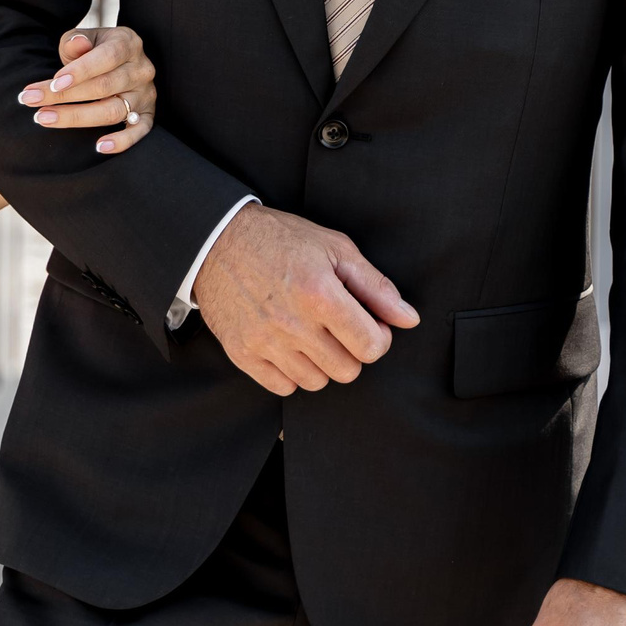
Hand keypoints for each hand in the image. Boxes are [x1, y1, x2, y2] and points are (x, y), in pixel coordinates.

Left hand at [15, 25, 156, 154]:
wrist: (118, 61)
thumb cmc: (95, 49)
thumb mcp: (85, 38)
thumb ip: (76, 41)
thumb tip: (77, 43)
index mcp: (128, 43)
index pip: (106, 57)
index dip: (79, 71)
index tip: (52, 84)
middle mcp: (141, 69)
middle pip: (103, 87)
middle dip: (64, 96)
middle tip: (31, 101)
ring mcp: (146, 95)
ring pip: (113, 110)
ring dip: (76, 117)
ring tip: (45, 118)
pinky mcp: (147, 115)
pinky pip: (139, 132)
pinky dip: (122, 142)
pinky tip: (99, 147)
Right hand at [189, 204, 416, 391]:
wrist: (216, 240)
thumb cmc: (280, 239)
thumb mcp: (334, 248)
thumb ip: (375, 286)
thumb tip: (408, 319)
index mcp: (320, 294)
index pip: (372, 347)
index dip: (377, 336)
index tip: (366, 322)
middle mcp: (292, 324)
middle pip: (347, 371)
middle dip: (351, 351)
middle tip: (337, 326)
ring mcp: (264, 342)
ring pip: (316, 382)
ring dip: (321, 363)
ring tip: (310, 334)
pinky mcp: (241, 353)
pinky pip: (283, 387)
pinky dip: (291, 372)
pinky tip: (288, 345)